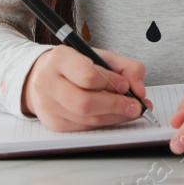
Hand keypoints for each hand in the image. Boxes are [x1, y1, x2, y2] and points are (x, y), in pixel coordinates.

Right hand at [21, 46, 150, 131]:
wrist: (43, 76)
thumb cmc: (75, 65)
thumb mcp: (100, 56)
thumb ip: (126, 67)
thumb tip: (139, 90)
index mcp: (60, 59)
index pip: (87, 75)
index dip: (110, 83)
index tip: (126, 85)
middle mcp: (48, 82)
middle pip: (84, 102)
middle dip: (115, 105)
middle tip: (136, 105)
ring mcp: (48, 106)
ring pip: (86, 119)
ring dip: (114, 117)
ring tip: (130, 110)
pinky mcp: (54, 123)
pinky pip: (84, 128)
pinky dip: (104, 123)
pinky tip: (115, 116)